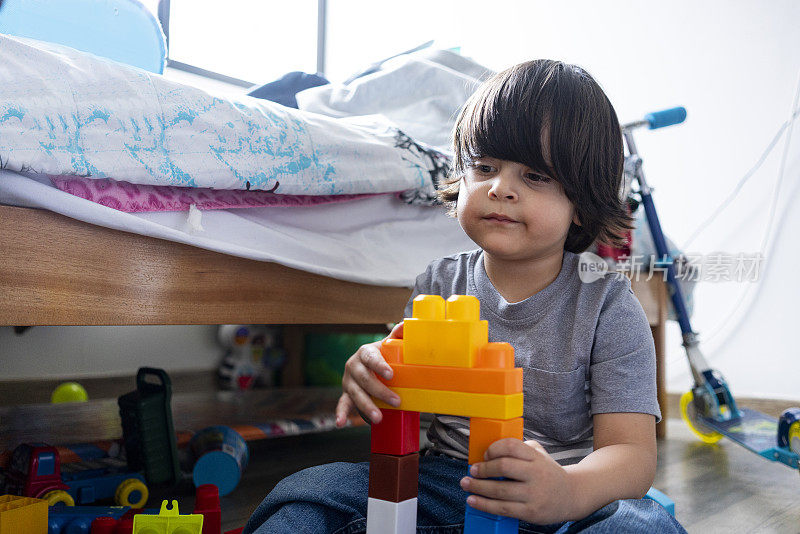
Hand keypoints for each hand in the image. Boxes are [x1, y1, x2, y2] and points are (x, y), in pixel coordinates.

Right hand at [335, 322, 403, 426]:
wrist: (368, 365)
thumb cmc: (382, 355)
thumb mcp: (389, 345)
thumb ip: (398, 335)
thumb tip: (406, 324)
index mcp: (365, 353)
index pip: (370, 359)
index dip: (379, 366)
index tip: (390, 375)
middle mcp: (353, 366)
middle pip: (364, 379)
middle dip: (380, 391)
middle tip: (396, 401)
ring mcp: (348, 381)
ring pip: (355, 393)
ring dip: (366, 406)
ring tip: (378, 418)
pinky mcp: (346, 394)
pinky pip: (342, 404)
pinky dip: (340, 413)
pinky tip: (341, 423)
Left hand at [459, 438, 576, 524]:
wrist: (571, 496)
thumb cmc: (548, 473)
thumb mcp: (539, 454)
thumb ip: (520, 449)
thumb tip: (490, 450)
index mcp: (536, 457)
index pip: (512, 446)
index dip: (494, 448)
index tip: (485, 455)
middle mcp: (536, 474)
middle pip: (504, 467)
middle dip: (483, 469)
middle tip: (472, 470)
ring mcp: (534, 494)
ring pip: (500, 490)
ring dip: (478, 487)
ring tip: (466, 484)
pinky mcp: (530, 512)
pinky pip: (503, 508)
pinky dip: (484, 505)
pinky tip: (473, 500)